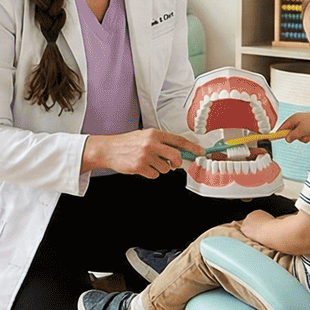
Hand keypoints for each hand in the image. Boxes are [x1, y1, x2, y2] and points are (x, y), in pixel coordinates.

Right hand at [83, 128, 197, 178]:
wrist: (109, 149)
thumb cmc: (127, 143)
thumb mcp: (144, 136)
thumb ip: (161, 142)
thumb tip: (179, 151)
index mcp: (154, 134)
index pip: (178, 140)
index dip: (192, 147)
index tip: (200, 152)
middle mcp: (151, 143)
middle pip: (176, 156)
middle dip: (177, 162)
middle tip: (173, 163)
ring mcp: (146, 155)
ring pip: (165, 168)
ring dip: (159, 168)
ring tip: (148, 162)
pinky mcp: (140, 166)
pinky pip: (155, 174)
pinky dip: (150, 173)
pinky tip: (142, 167)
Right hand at [275, 110, 309, 142]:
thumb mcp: (302, 130)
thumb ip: (293, 135)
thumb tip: (287, 139)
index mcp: (294, 119)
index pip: (282, 127)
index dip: (279, 134)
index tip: (272, 138)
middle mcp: (298, 122)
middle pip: (291, 134)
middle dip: (297, 137)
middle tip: (302, 135)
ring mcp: (304, 126)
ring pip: (299, 137)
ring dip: (304, 138)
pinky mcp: (309, 130)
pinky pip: (305, 137)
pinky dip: (309, 138)